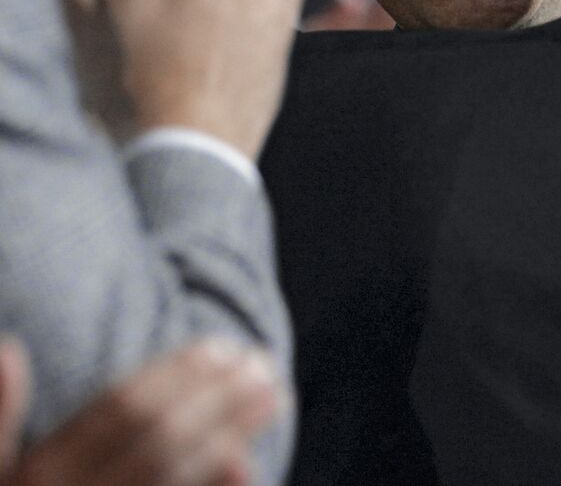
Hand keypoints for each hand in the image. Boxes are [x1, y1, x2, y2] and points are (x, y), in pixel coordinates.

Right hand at [0, 337, 283, 485]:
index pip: (116, 413)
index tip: (221, 346)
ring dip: (231, 432)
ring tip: (274, 397)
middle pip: (159, 439)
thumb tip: (10, 348)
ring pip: (174, 476)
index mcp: (36, 475)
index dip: (174, 375)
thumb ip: (0, 421)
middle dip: (217, 396)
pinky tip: (247, 466)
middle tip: (263, 365)